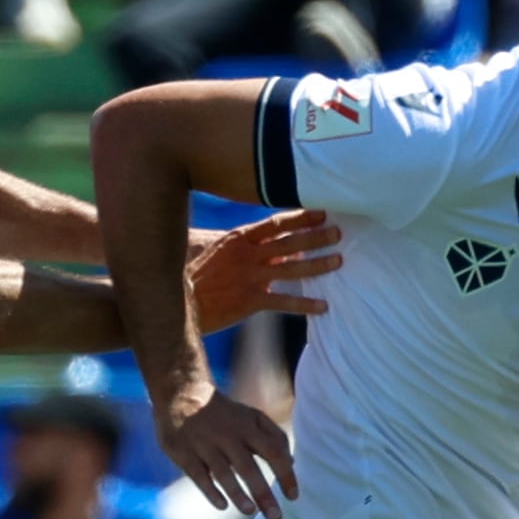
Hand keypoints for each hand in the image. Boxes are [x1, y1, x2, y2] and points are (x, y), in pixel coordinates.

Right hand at [157, 384, 295, 518]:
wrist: (182, 393)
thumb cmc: (224, 413)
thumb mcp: (252, 416)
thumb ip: (274, 436)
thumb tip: (291, 463)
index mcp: (248, 428)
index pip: (273, 452)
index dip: (285, 475)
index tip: (293, 497)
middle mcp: (227, 436)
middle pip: (249, 468)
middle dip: (263, 493)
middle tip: (276, 518)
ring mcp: (204, 445)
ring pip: (223, 473)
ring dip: (238, 493)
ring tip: (250, 511)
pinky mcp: (184, 453)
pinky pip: (198, 476)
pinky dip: (210, 491)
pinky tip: (222, 506)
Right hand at [186, 209, 339, 332]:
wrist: (178, 302)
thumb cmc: (191, 275)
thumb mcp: (213, 251)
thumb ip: (240, 245)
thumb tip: (268, 244)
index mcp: (238, 238)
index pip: (275, 223)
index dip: (300, 217)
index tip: (321, 212)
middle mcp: (247, 255)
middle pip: (289, 242)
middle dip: (316, 236)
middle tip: (339, 232)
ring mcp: (249, 277)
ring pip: (291, 267)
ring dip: (317, 264)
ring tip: (338, 260)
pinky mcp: (249, 301)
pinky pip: (283, 301)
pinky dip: (305, 304)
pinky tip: (323, 306)